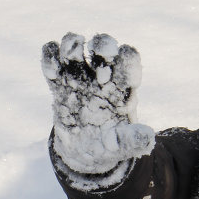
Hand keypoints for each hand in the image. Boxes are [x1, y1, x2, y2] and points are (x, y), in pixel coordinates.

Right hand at [42, 33, 155, 174]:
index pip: (128, 61)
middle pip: (104, 48)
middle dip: (101, 45)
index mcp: (122, 87)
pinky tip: (51, 64)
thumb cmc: (107, 147)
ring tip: (70, 54)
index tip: (123, 63)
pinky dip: (50, 58)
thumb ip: (132, 141)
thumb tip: (148, 137)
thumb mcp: (120, 148)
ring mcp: (79, 78)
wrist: (82, 154)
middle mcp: (102, 77)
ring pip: (76, 49)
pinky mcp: (59, 85)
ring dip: (72, 45)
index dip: (127, 59)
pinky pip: (53, 64)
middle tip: (97, 50)